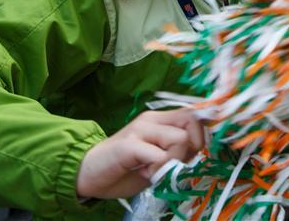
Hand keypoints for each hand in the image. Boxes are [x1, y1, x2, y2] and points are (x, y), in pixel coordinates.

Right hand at [76, 109, 204, 198]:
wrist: (87, 173)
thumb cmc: (125, 168)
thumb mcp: (158, 158)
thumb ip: (178, 151)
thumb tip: (201, 151)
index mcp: (160, 120)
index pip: (195, 116)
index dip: (200, 137)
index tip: (189, 157)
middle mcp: (151, 120)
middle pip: (192, 123)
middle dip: (191, 148)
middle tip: (172, 164)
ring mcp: (139, 130)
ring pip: (179, 139)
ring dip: (173, 161)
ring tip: (154, 169)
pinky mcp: (128, 145)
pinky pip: (159, 156)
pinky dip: (158, 170)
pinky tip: (144, 174)